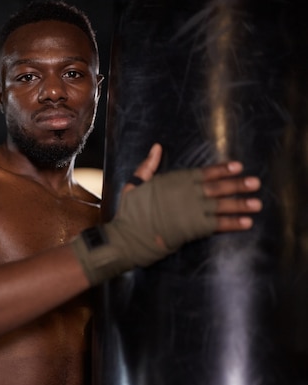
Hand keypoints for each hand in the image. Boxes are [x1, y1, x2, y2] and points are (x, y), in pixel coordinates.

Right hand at [71, 143, 262, 285]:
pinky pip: (217, 225)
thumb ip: (148, 166)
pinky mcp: (192, 229)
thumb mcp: (135, 184)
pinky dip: (232, 223)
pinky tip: (246, 222)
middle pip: (216, 188)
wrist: (127, 238)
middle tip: (255, 183)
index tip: (238, 166)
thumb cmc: (129, 211)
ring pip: (220, 206)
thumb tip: (157, 147)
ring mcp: (190, 212)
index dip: (221, 170)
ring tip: (257, 204)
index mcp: (173, 181)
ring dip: (240, 204)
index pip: (202, 173)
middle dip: (237, 185)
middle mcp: (185, 194)